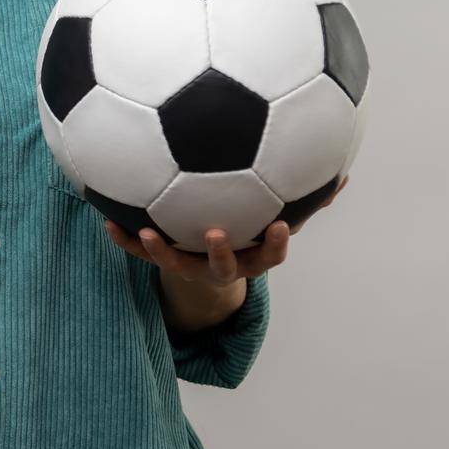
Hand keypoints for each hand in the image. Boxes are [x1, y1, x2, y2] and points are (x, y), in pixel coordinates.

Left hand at [104, 175, 347, 286]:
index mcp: (251, 255)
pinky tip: (105, 219)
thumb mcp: (275, 218)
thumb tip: (343, 175)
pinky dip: (123, 238)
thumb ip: (306, 200)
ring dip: (160, 250)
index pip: (270, 255)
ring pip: (175, 263)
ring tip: (147, 230)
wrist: (204, 273)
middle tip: (215, 232)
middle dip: (219, 253)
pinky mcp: (161, 260)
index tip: (280, 225)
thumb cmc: (247, 232)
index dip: (276, 243)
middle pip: (224, 268)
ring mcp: (189, 266)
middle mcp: (221, 266)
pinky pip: (139, 253)